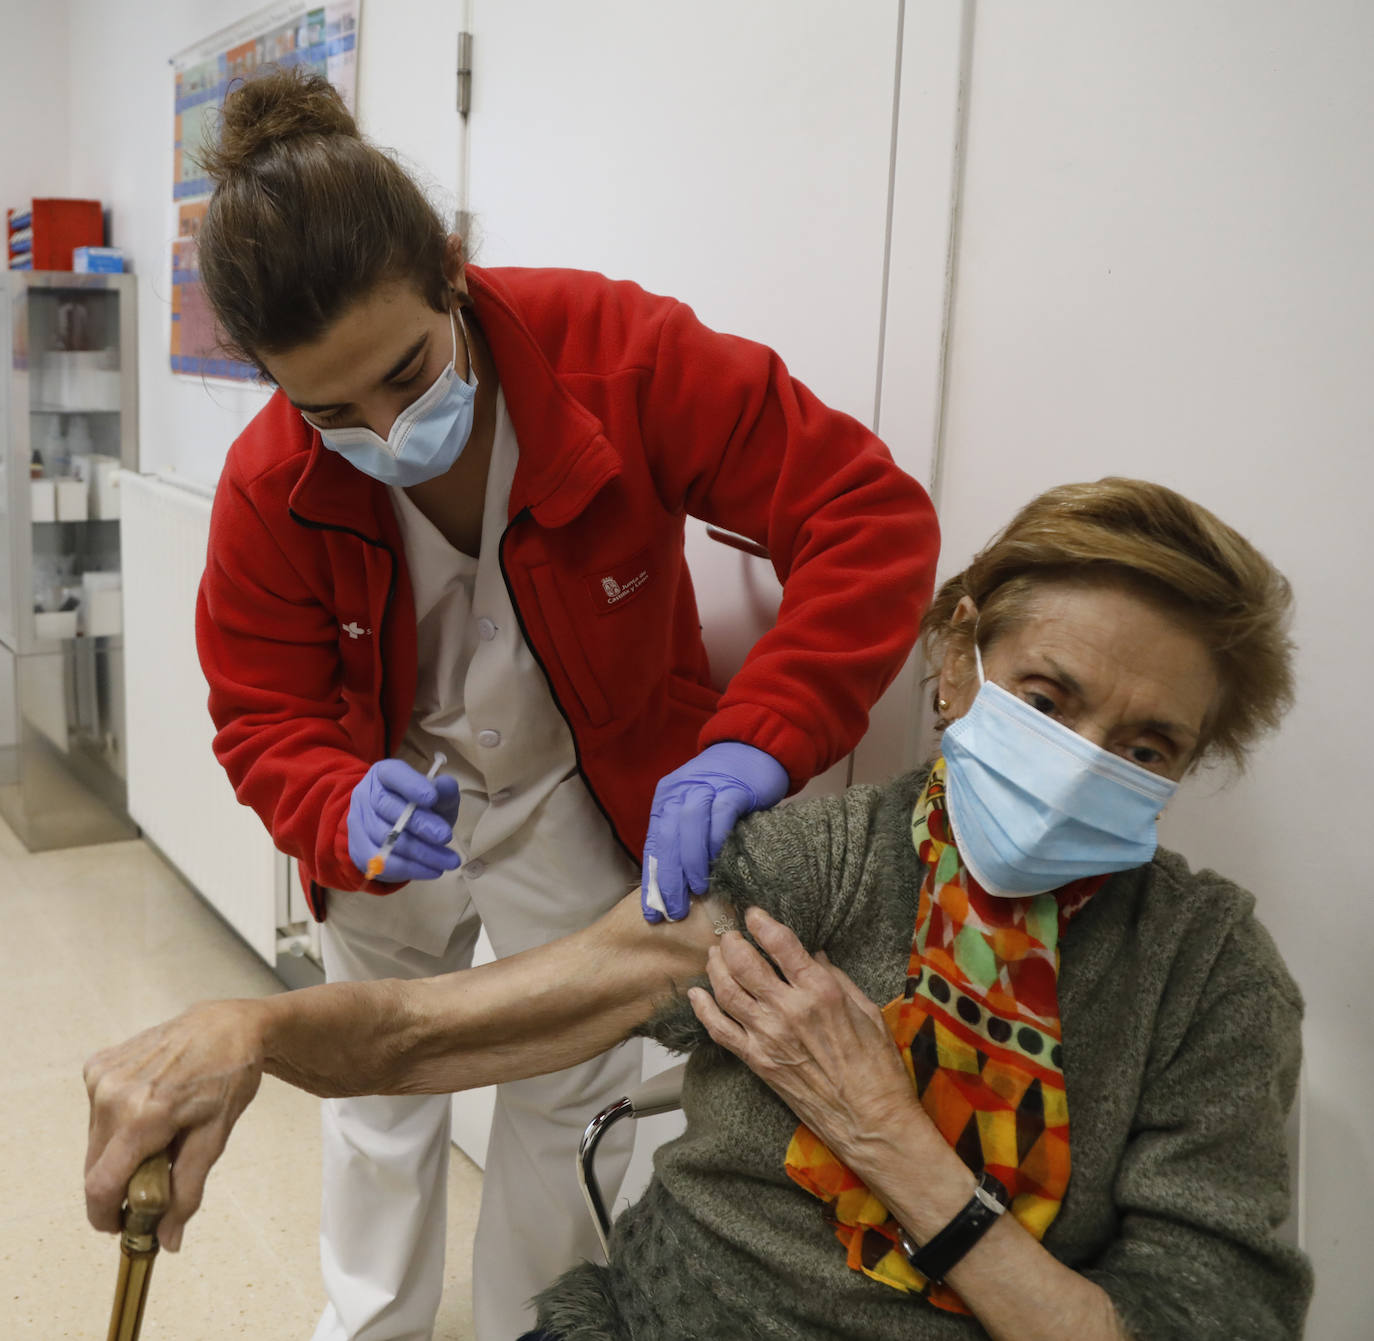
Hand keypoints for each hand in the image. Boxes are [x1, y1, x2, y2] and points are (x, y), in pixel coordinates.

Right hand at [84, 1000, 267, 1250]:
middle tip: (153, 1179)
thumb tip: (166, 1242)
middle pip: (95, 1168)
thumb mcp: (216, 1137)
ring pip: (95, 1143)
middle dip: (119, 1185)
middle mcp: (113, 1094)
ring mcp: (101, 1076)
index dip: (106, 1217)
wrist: (228, 1025)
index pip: (100, 1187)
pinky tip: (149, 1106)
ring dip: (119, 1153)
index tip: (123, 1226)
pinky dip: (117, 1124)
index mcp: (143, 1114)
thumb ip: (187, 1191)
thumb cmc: (229, 1077)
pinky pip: (97, 1114)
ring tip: (159, 1135)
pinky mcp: (97, 1066)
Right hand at [348, 758, 460, 881]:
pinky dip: (410, 869)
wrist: (398, 828)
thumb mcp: (437, 794)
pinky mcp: (359, 850)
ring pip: (385, 839)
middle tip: (445, 836)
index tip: (432, 797)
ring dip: (420, 852)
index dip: (411, 785)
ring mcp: (359, 823)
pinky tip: (433, 870)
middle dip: (419, 823)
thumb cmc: (422, 806)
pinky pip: (381, 863)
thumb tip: (442, 788)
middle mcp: (366, 795)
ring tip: (449, 861)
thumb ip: (443, 789)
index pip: (393, 774)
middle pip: (387, 808)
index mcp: (384, 774)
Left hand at [642, 742, 788, 920]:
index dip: (652, 880)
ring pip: (688, 825)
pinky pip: (719, 816)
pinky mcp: (733, 788)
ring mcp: (706, 787)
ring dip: (690, 862)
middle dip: (668, 878)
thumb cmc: (726, 786)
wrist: (755, 748)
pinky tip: (716, 864)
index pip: (653, 843)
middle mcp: (680, 791)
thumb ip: (685, 837)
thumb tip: (677, 883)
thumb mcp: (697, 807)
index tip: (653, 913)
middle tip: (674, 910)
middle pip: (666, 837)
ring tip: (697, 891)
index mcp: (666, 798)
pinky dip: (715, 842)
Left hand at [688, 907, 918, 1161]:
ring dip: (716, 967)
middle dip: (732, 942)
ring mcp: (768, 1036)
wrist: (869, 1120)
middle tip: (729, 933)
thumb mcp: (868, 1011)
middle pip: (744, 963)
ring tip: (715, 954)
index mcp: (820, 992)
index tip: (753, 913)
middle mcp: (788, 1010)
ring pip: (726, 991)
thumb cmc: (877, 1067)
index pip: (781, 944)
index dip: (762, 923)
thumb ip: (837, 978)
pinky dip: (704, 1009)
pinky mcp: (757, 1061)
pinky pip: (720, 1030)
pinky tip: (697, 994)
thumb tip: (814, 955)